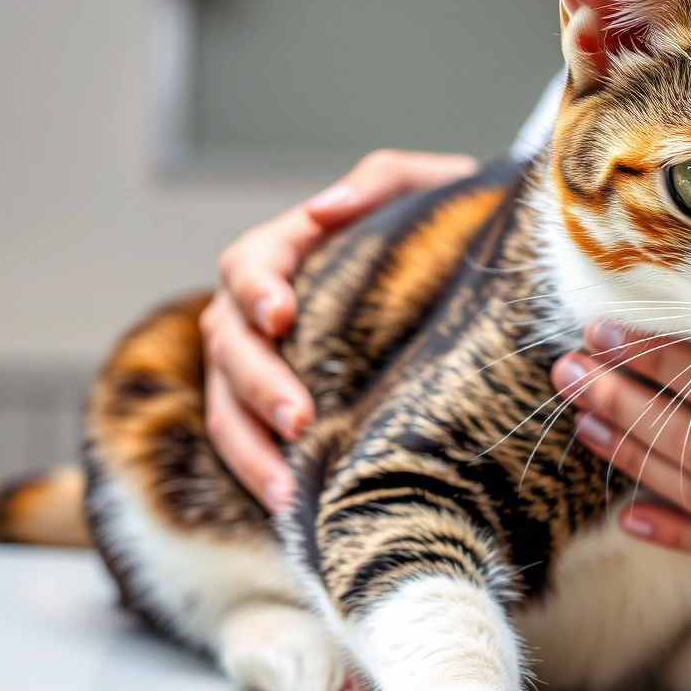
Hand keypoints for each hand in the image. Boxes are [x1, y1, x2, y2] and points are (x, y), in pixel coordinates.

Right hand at [205, 150, 479, 509]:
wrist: (464, 272)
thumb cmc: (441, 225)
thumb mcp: (425, 187)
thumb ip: (378, 182)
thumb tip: (324, 208)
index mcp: (288, 251)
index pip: (248, 265)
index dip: (255, 289)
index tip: (281, 317)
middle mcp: (261, 309)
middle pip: (228, 346)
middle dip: (257, 387)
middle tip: (299, 421)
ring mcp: (265, 362)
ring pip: (227, 407)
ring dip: (249, 450)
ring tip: (286, 492)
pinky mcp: (281, 408)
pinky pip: (252, 444)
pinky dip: (264, 474)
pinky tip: (292, 507)